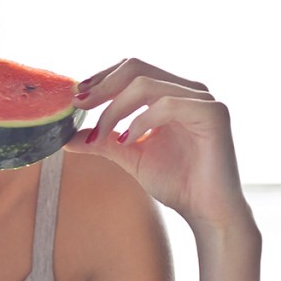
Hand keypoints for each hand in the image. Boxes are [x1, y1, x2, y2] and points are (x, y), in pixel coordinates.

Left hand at [65, 58, 247, 227]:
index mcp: (171, 92)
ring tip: (101, 135)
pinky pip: (167, 104)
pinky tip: (129, 141)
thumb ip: (102, 140)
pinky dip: (141, 121)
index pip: (130, 69)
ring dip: (115, 109)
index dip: (101, 78)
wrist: (206, 212)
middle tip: (80, 106)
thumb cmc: (175, 182)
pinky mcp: (214, 113)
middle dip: (102, 86)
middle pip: (136, 67)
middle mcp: (188, 89)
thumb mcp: (128, 155)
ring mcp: (203, 99)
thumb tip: (66, 138)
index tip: (76, 98)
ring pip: (145, 84)